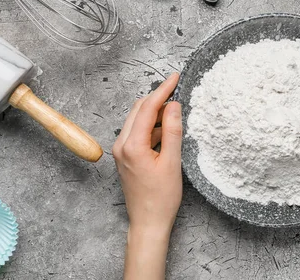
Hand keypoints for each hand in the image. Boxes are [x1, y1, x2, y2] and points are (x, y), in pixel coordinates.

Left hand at [112, 73, 182, 279]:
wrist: (148, 222)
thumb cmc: (161, 198)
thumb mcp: (172, 162)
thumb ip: (172, 131)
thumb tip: (174, 105)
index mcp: (132, 145)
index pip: (147, 108)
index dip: (162, 90)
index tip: (175, 77)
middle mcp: (121, 145)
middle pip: (138, 109)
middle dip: (158, 98)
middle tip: (177, 90)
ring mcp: (121, 151)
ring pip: (138, 119)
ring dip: (155, 112)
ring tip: (176, 111)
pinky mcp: (126, 156)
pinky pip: (138, 132)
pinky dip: (152, 126)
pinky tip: (167, 129)